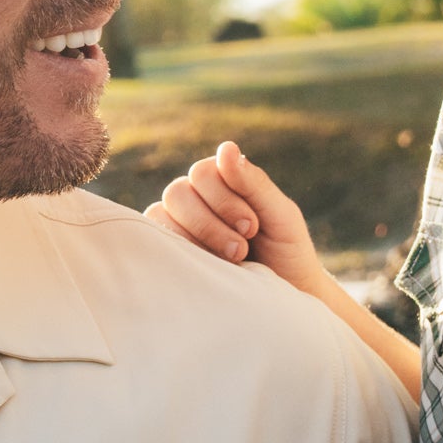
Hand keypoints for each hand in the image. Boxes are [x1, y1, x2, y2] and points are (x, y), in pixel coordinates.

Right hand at [146, 142, 328, 297]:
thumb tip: (225, 147)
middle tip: (242, 248)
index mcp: (223, 182)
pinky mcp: (169, 252)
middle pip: (178, 192)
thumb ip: (253, 182)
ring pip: (162, 215)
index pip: (202, 173)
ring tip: (233, 260)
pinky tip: (209, 266)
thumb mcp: (280, 214)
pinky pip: (155, 241)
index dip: (224, 199)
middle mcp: (196, 199)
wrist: (286, 295)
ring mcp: (179, 225)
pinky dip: (181, 251)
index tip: (252, 227)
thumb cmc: (286, 252)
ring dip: (199, 239)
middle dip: (211, 223)